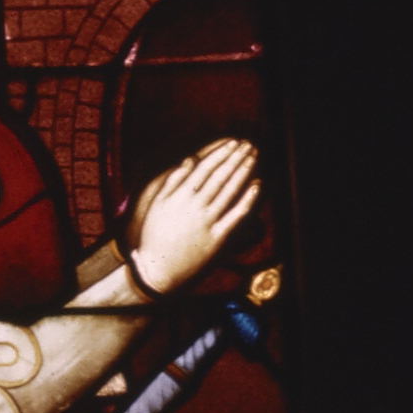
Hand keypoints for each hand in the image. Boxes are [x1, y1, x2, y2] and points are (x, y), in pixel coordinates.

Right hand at [126, 135, 261, 293]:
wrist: (158, 269)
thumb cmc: (155, 235)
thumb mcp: (157, 204)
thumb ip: (173, 180)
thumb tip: (189, 159)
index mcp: (179, 195)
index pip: (205, 168)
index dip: (221, 153)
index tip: (233, 143)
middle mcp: (195, 206)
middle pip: (220, 176)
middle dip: (236, 158)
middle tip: (249, 145)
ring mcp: (208, 222)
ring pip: (230, 191)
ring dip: (244, 171)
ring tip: (253, 157)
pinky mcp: (218, 238)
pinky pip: (237, 215)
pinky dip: (248, 199)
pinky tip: (257, 185)